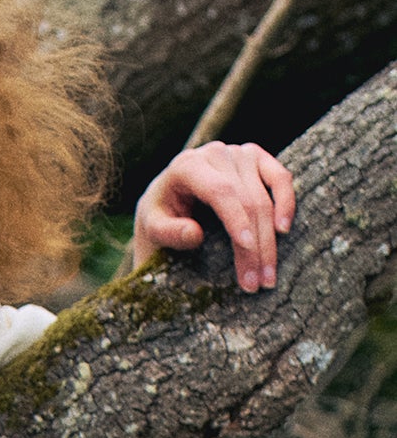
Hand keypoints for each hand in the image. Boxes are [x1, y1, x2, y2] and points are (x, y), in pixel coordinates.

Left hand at [131, 140, 294, 291]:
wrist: (167, 198)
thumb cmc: (159, 216)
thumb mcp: (151, 228)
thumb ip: (167, 232)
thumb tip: (195, 234)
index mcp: (187, 166)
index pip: (220, 192)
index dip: (236, 220)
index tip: (247, 248)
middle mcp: (215, 154)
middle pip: (245, 199)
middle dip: (254, 245)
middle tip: (256, 284)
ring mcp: (238, 153)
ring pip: (264, 196)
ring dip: (270, 239)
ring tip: (267, 277)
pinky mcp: (256, 157)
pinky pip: (280, 177)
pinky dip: (286, 202)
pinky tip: (284, 230)